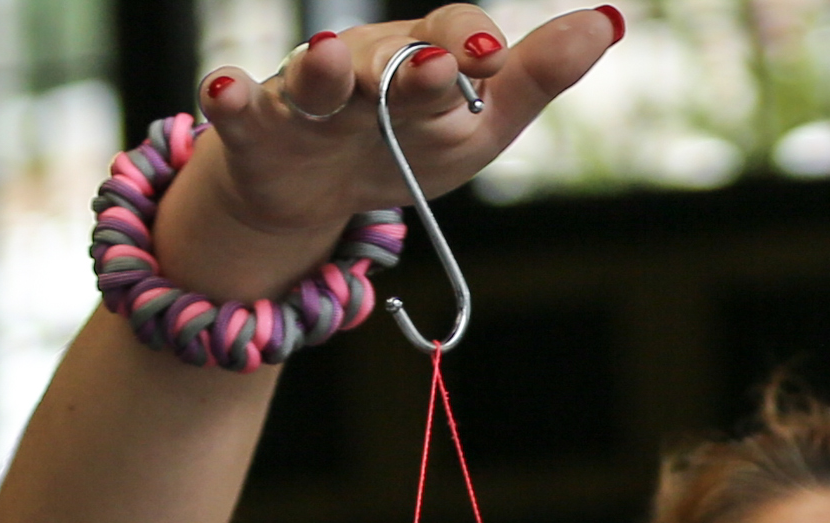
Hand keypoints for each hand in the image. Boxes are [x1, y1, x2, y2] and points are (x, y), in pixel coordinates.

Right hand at [163, 8, 628, 303]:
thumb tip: (607, 21)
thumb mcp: (480, 125)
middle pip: (390, 59)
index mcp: (426, 57)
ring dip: (324, 67)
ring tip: (331, 57)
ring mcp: (309, 95)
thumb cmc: (407, 144)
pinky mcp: (258, 128)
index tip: (490, 57)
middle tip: (439, 67)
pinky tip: (222, 91)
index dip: (471, 43)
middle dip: (412, 66)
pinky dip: (229, 99)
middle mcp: (368, 64)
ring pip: (317, 76)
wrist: (318, 194)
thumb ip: (537, 77)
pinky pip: (239, 110)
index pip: (453, 35)